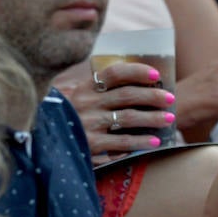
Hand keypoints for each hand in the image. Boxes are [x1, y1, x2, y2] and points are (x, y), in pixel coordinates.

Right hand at [59, 61, 174, 158]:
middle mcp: (86, 103)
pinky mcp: (91, 145)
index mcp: (85, 88)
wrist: (47, 144)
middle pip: (126, 95)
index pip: (114, 73)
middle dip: (152, 96)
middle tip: (170, 98)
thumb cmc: (72, 119)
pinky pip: (122, 142)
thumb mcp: (80, 100)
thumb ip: (101, 92)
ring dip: (152, 118)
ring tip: (169, 119)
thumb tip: (141, 85)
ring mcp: (88, 124)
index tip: (156, 74)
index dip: (137, 71)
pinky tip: (155, 142)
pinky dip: (141, 142)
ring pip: (128, 117)